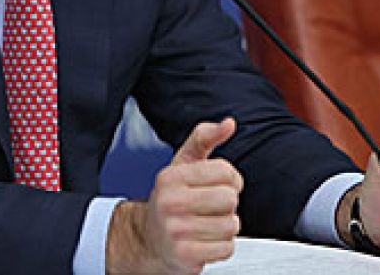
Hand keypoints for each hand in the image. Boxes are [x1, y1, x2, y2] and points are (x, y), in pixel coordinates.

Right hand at [107, 117, 242, 274]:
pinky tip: (205, 241)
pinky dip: (221, 247)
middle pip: (230, 199)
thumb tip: (228, 124)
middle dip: (227, 205)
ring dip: (225, 227)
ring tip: (206, 224)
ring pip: (231, 225)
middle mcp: (169, 202)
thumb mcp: (182, 164)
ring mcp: (176, 230)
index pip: (225, 171)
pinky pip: (226, 248)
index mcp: (170, 177)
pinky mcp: (185, 255)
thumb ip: (204, 138)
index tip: (220, 184)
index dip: (230, 179)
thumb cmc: (171, 200)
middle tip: (211, 207)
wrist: (149, 240)